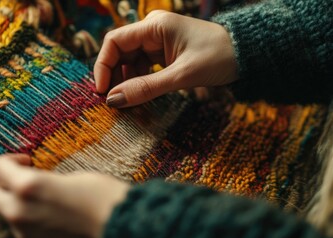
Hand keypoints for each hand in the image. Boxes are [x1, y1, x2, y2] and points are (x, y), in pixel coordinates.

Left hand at [0, 154, 129, 237]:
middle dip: (1, 184)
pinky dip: (30, 220)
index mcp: (27, 187)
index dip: (11, 160)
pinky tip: (52, 216)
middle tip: (21, 180)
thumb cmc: (99, 194)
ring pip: (5, 212)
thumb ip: (38, 178)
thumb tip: (27, 179)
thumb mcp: (67, 175)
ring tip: (44, 201)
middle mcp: (18, 211)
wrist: (117, 223)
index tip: (26, 161)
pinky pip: (22, 228)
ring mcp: (24, 232)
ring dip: (17, 204)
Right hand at [94, 10, 237, 107]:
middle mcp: (152, 30)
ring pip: (129, 61)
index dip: (103, 66)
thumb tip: (113, 100)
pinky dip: (138, 81)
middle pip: (119, 52)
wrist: (246, 54)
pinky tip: (140, 95)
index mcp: (154, 25)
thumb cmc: (219, 57)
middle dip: (113, 76)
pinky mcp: (164, 53)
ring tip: (128, 102)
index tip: (102, 91)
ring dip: (126, 81)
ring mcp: (157, 41)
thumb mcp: (181, 75)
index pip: (114, 41)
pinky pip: (142, 67)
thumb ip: (146, 88)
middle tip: (112, 101)